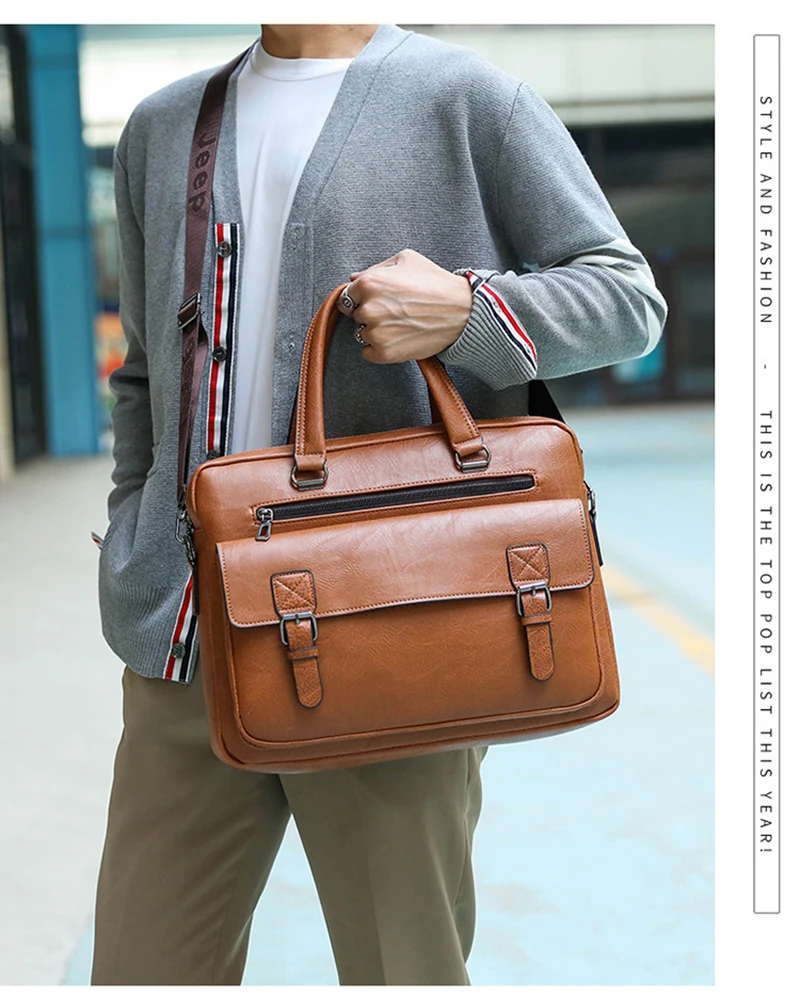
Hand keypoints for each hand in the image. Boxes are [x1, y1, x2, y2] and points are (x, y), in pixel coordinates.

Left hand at [337, 249, 471, 363]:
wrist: (461, 312)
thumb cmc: (436, 283)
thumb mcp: (406, 260)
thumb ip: (376, 268)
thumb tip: (353, 277)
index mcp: (369, 283)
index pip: (347, 296)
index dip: (362, 298)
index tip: (378, 300)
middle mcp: (368, 308)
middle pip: (355, 316)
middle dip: (370, 313)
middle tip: (395, 311)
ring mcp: (376, 333)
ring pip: (361, 334)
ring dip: (375, 331)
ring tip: (400, 324)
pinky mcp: (385, 353)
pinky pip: (367, 353)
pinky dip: (378, 349)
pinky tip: (398, 338)